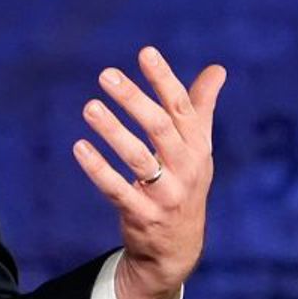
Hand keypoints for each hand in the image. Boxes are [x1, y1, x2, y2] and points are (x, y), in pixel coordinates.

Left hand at [70, 45, 226, 298]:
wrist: (178, 246)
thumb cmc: (185, 183)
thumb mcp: (198, 147)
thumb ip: (201, 107)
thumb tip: (218, 68)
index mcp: (197, 146)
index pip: (181, 107)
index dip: (164, 79)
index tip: (145, 52)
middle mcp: (186, 168)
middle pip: (160, 128)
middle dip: (134, 99)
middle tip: (106, 75)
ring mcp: (166, 194)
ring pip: (138, 158)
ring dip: (113, 131)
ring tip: (89, 107)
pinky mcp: (142, 215)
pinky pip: (117, 190)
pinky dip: (98, 169)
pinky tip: (79, 148)